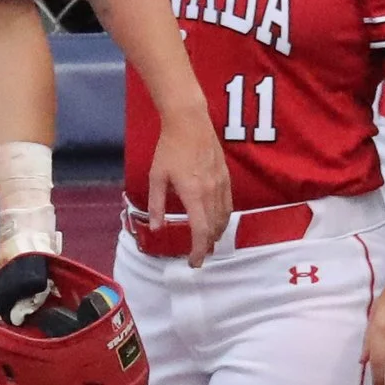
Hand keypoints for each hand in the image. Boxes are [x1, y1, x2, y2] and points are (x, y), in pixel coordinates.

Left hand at [148, 94, 229, 266]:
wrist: (190, 122)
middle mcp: (211, 192)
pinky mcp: (226, 178)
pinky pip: (228, 205)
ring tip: (206, 242)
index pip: (200, 231)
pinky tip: (216, 222)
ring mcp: (222, 184)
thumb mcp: (156, 177)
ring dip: (216, 234)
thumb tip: (156, 229)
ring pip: (224, 218)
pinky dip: (223, 219)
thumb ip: (156, 205)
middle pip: (214, 228)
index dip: (198, 250)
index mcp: (193, 194)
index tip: (193, 262)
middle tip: (197, 256)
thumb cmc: (169, 148)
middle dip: (207, 246)